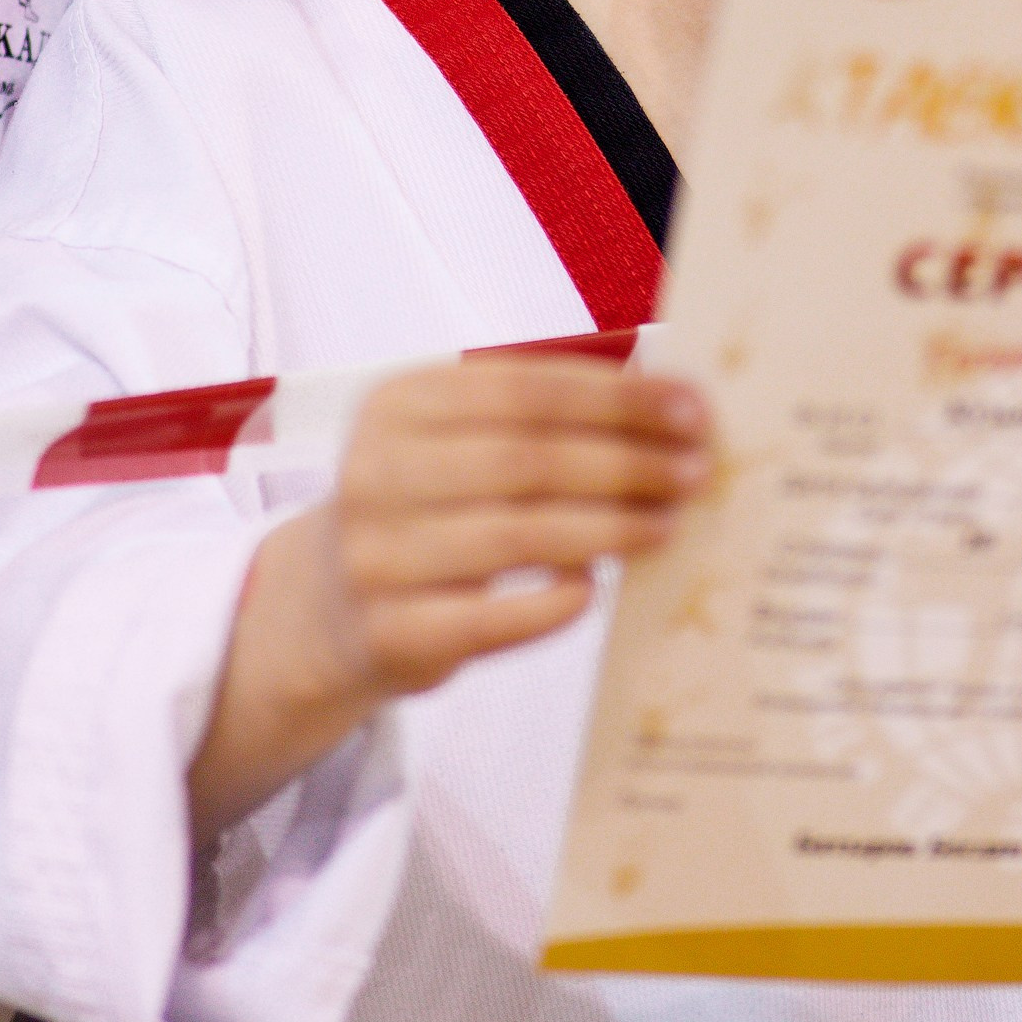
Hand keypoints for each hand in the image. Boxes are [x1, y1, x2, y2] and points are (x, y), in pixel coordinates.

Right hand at [188, 357, 711, 840]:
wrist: (325, 606)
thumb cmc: (422, 508)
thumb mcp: (451, 441)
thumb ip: (536, 418)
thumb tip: (664, 404)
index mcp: (397, 405)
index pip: (524, 388)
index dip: (617, 398)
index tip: (691, 409)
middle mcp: (376, 472)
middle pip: (526, 459)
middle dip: (625, 463)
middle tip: (695, 470)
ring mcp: (377, 556)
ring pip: (516, 535)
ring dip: (608, 528)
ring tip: (668, 523)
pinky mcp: (391, 633)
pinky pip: (491, 618)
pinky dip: (553, 600)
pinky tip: (595, 588)